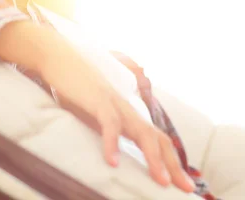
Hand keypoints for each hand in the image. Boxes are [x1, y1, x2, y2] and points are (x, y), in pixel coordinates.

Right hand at [38, 43, 196, 193]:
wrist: (58, 57)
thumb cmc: (73, 87)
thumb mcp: (91, 114)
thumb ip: (103, 129)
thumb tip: (109, 155)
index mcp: (127, 114)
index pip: (156, 138)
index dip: (171, 160)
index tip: (181, 183)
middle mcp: (127, 109)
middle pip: (157, 138)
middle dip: (173, 165)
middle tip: (186, 188)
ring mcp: (114, 103)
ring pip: (142, 132)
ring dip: (153, 158)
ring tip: (161, 181)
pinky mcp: (98, 100)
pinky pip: (110, 124)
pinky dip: (112, 143)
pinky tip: (113, 162)